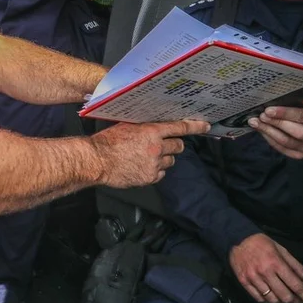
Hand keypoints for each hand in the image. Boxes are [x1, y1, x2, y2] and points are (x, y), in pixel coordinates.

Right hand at [90, 120, 208, 187]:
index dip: (194, 126)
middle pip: (178, 146)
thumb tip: (153, 125)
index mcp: (151, 131)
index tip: (205, 126)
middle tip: (165, 145)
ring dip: (164, 158)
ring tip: (149, 157)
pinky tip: (144, 167)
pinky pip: (161, 174)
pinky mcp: (149, 178)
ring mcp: (154, 164)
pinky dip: (156, 171)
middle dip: (174, 145)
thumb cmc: (108, 141)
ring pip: (170, 161)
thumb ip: (143, 126)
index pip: (179, 127)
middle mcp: (156, 147)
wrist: (97, 160)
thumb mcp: (127, 126)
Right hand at [229, 233, 302, 302]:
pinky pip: (259, 299)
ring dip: (282, 302)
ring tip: (285, 297)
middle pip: (285, 296)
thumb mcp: (282, 250)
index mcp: (276, 263)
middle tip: (299, 300)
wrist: (237, 238)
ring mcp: (253, 278)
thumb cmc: (263, 243)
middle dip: (296, 302)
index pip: (296, 285)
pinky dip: (268, 301)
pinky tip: (272, 296)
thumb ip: (296, 266)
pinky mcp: (244, 282)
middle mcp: (265, 272)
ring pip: (272, 300)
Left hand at [248, 106, 302, 159]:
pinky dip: (270, 140)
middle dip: (276, 124)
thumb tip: (270, 101)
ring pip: (288, 142)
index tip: (268, 110)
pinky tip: (261, 131)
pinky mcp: (301, 155)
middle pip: (297, 132)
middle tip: (262, 117)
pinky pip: (283, 149)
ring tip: (256, 123)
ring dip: (270, 132)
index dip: (285, 113)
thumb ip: (292, 104)